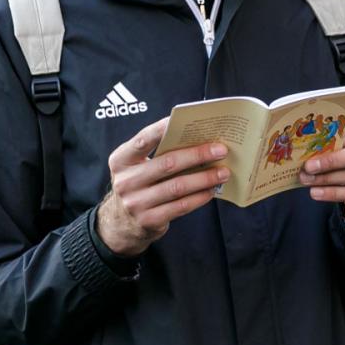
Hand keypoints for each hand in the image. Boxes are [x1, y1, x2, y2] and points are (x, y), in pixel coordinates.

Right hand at [95, 118, 229, 256]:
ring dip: (204, 178)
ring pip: (177, 187)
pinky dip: (199, 197)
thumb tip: (197, 139)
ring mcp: (136, 203)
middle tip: (221, 150)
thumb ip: (157, 153)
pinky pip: (180, 206)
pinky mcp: (149, 220)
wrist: (121, 222)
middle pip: (167, 163)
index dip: (164, 129)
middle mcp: (126, 181)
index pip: (143, 139)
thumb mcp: (137, 166)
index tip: (190, 122)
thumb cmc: (138, 184)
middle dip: (197, 155)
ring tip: (223, 172)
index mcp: (121, 160)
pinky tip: (212, 190)